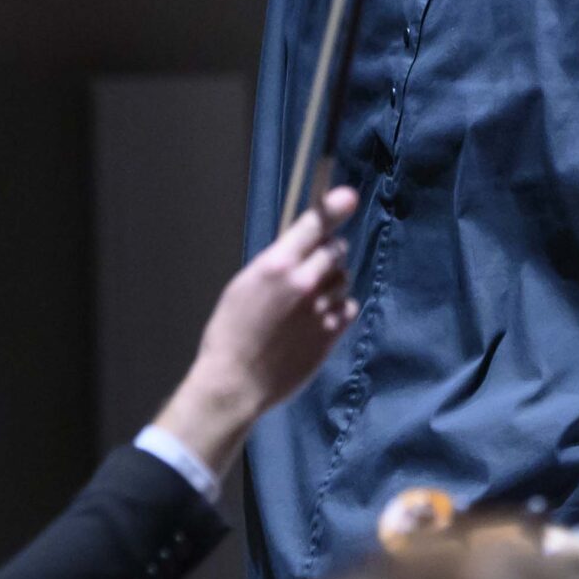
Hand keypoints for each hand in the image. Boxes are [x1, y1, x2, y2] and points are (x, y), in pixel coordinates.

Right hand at [151, 190, 359, 479]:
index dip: (333, 207)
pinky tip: (320, 317)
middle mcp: (304, 282)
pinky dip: (339, 307)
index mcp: (277, 265)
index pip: (313, 226)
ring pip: (343, 278)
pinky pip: (349, 306)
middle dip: (327, 252)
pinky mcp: (332, 334)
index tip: (349, 196)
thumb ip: (276, 263)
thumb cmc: (230, 331)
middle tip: (312, 265)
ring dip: (333, 281)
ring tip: (310, 299)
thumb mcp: (244, 285)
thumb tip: (300, 248)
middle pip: (335, 250)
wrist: (235, 382)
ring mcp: (321, 309)